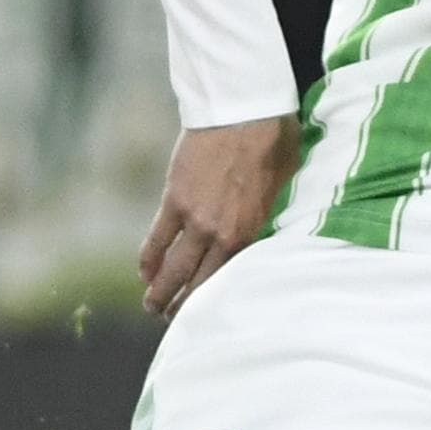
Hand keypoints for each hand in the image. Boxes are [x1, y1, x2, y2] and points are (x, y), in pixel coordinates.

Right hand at [139, 115, 299, 316]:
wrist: (244, 109)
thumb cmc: (274, 143)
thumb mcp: (286, 186)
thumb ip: (274, 216)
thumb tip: (280, 232)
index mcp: (251, 233)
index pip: (229, 279)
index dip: (215, 301)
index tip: (207, 315)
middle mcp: (222, 234)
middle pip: (198, 281)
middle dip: (182, 306)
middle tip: (171, 320)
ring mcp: (195, 219)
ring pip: (174, 267)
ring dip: (160, 290)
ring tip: (152, 306)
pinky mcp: (174, 199)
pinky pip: (157, 239)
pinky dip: (149, 259)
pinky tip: (144, 273)